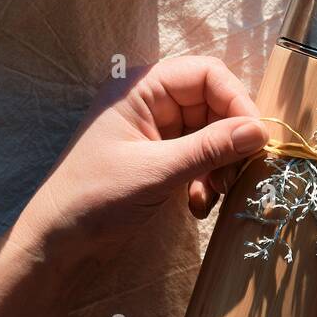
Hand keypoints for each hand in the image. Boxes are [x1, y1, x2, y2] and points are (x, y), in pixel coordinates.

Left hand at [11, 56, 267, 263]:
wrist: (56, 243)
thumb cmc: (94, 198)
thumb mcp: (157, 171)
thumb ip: (210, 148)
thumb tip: (260, 131)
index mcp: (141, 87)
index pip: (207, 73)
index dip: (237, 100)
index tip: (257, 138)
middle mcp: (151, 101)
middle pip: (214, 103)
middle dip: (230, 140)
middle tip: (235, 175)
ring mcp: (155, 129)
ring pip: (211, 132)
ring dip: (220, 164)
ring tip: (212, 195)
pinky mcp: (159, 157)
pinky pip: (199, 156)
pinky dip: (207, 178)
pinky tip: (198, 205)